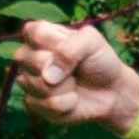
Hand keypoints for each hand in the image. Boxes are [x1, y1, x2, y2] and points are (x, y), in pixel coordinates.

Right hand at [9, 17, 138, 130]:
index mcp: (38, 34)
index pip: (34, 33)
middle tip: (75, 69)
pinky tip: (72, 100)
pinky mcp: (34, 104)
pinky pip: (46, 105)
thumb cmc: (98, 61)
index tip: (75, 48)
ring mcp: (28, 80)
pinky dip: (67, 104)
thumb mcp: (92, 42)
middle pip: (33, 61)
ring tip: (74, 84)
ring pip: (40, 86)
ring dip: (67, 88)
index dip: (56, 43)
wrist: (110, 91)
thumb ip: (71, 47)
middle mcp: (27, 56)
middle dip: (64, 69)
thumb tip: (47, 75)